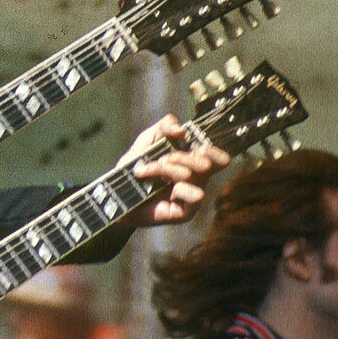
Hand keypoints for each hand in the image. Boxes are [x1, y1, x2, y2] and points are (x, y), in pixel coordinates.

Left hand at [121, 114, 229, 228]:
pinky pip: (196, 196)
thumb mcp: (148, 139)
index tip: (189, 149)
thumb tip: (181, 130)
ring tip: (148, 171)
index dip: (210, 150)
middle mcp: (197, 180)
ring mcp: (192, 197)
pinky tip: (162, 191)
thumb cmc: (136, 166)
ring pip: (193, 176)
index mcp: (193, 162)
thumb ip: (165, 126)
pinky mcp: (186, 212)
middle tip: (161, 160)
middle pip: (207, 164)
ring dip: (169, 170)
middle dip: (180, 157)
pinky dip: (178, 189)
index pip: (220, 158)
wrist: (117, 192)